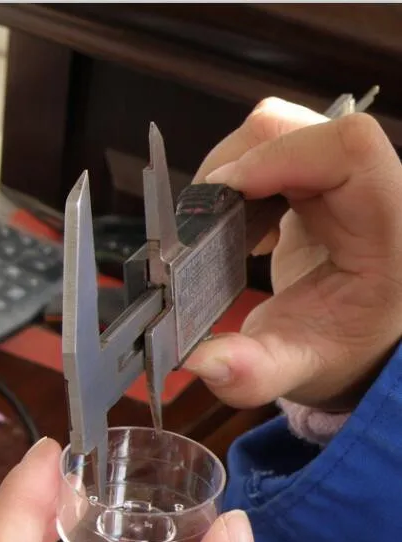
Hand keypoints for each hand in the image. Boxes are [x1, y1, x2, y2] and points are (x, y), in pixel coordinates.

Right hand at [183, 98, 401, 410]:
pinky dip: (239, 174)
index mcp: (389, 228)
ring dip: (233, 168)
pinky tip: (240, 220)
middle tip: (207, 218)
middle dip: (237, 164)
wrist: (360, 337)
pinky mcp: (318, 178)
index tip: (224, 194)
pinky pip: (271, 147)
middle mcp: (373, 188)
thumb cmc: (343, 349)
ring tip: (220, 222)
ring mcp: (344, 178)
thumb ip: (254, 372)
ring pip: (279, 129)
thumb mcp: (301, 369)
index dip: (277, 156)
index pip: (348, 148)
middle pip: (298, 128)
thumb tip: (200, 360)